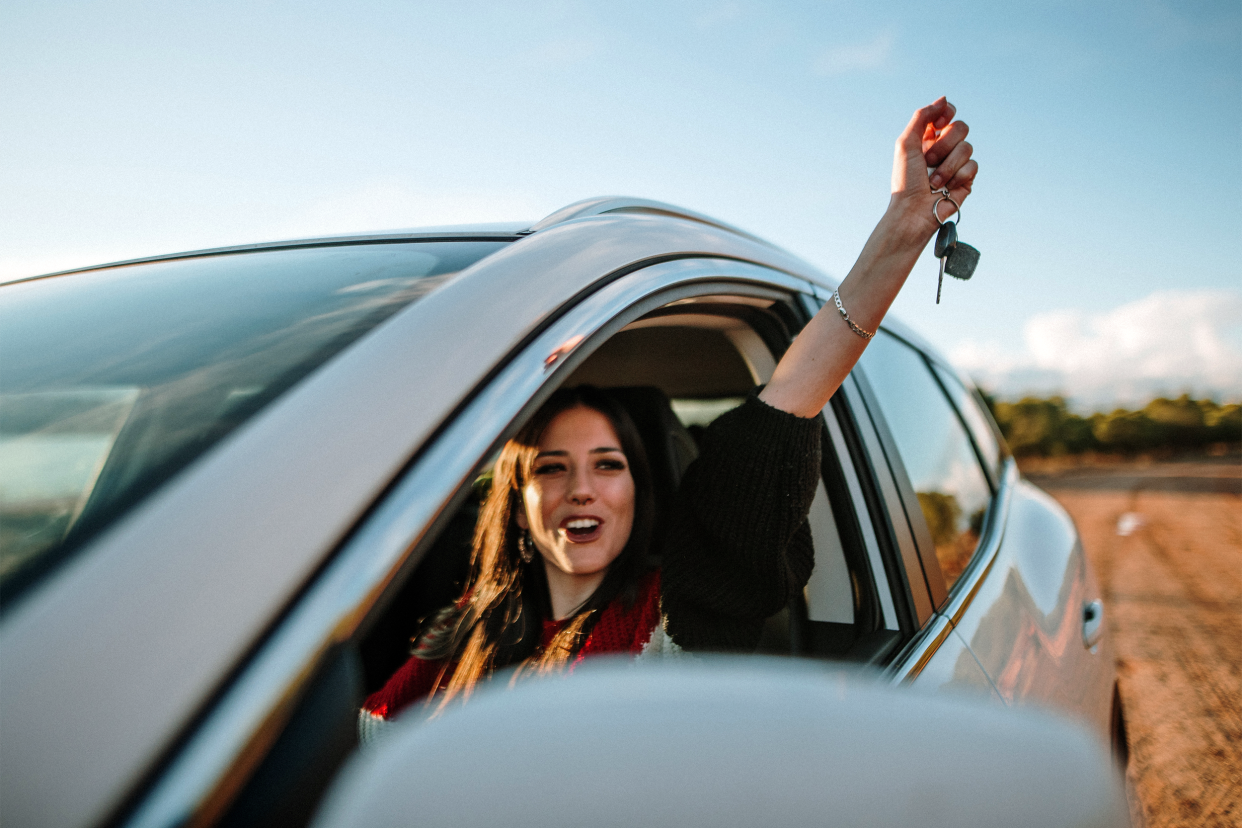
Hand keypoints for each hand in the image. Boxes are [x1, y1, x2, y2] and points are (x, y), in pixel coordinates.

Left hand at [890, 97, 976, 237]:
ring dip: (947, 165)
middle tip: (928, 160)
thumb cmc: (905, 180)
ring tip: (934, 181)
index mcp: (928, 137)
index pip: (947, 113)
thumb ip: (922, 117)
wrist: (913, 211)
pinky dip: (957, 177)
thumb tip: (944, 99)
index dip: (946, 114)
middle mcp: (944, 148)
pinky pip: (972, 165)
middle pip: (960, 127)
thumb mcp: (906, 143)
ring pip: (967, 147)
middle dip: (944, 145)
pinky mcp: (967, 178)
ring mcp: (957, 163)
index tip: (937, 125)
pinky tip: (946, 188)